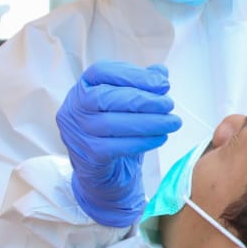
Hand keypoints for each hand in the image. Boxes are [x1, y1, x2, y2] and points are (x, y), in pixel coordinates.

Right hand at [56, 61, 181, 227]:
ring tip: (172, 122)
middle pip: (106, 97)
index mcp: (82, 88)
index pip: (102, 72)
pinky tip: (161, 137)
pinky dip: (142, 141)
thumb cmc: (115, 133)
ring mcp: (78, 133)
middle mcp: (74, 108)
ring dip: (148, 122)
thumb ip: (141, 86)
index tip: (162, 84)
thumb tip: (161, 73)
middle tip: (169, 104)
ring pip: (112, 123)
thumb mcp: (127, 106)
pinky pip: (117, 146)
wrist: (103, 175)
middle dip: (142, 100)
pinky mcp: (88, 156)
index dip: (133, 75)